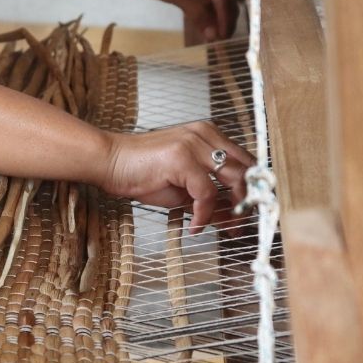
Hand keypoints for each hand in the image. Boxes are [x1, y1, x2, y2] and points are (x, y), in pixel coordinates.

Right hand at [100, 121, 253, 234]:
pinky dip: (205, 214)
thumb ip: (209, 197)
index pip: (244, 160)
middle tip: (243, 223)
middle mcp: (205, 135)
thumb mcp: (183, 186)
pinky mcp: (183, 158)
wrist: (110, 162)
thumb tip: (230, 218)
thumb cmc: (142, 171)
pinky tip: (195, 226)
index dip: (252, 187)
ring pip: (233, 179)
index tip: (250, 210)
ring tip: (228, 227)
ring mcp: (195, 144)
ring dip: (234, 208)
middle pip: (245, 169)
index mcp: (208, 135)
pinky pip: (207, 193)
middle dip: (249, 200)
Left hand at [134, 0, 235, 43]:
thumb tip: (214, 36)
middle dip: (223, 23)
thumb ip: (200, 16)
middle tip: (220, 42)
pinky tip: (207, 33)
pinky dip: (208, 21)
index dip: (225, 20)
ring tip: (214, 41)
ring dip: (216, 24)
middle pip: (226, 5)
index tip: (223, 37)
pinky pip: (207, 10)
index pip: (225, 0)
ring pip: (217, 9)